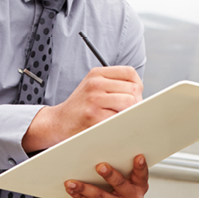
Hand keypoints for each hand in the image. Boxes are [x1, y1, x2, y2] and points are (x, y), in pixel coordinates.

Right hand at [22, 66, 141, 152]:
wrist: (58, 122)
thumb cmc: (80, 106)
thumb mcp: (93, 86)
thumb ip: (114, 84)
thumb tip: (140, 94)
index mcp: (96, 74)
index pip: (129, 72)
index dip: (137, 85)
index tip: (134, 96)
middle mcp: (95, 84)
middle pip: (133, 89)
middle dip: (136, 102)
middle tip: (128, 111)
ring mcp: (94, 100)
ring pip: (129, 103)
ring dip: (129, 113)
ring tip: (120, 117)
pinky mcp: (94, 117)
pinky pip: (120, 119)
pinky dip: (121, 123)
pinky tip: (112, 125)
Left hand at [64, 155, 148, 197]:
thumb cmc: (116, 190)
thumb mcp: (124, 180)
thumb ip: (120, 169)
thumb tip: (101, 154)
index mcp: (140, 185)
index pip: (142, 175)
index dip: (140, 167)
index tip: (138, 157)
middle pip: (120, 185)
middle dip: (110, 175)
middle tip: (99, 166)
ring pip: (101, 197)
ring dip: (85, 188)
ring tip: (72, 182)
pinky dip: (80, 197)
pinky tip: (72, 191)